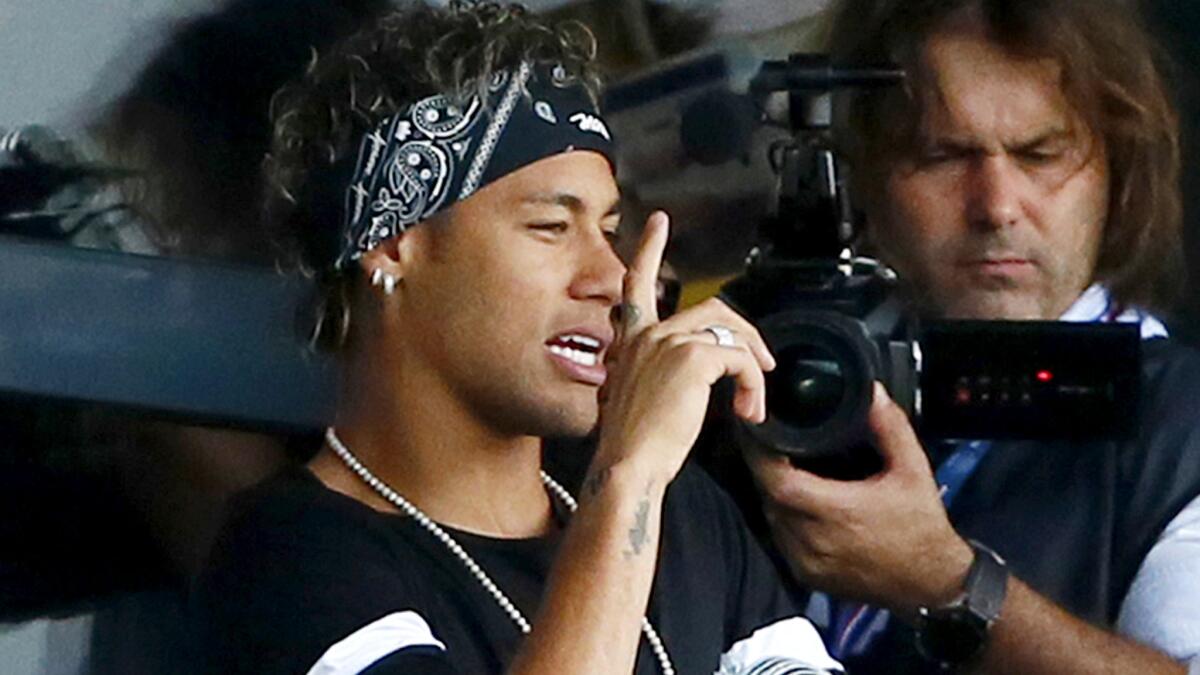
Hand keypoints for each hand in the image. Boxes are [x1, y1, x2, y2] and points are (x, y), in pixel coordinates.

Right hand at [594, 211, 775, 482]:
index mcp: (630, 341)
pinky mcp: (692, 357)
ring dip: (752, 365)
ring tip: (753, 400)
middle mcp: (646, 334)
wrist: (628, 465)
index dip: (649, 250)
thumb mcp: (640, 399)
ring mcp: (668, 341)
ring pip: (731, 335)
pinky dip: (753, 385)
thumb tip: (696, 378)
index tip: (660, 223)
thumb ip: (661, 376)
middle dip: (745, 334)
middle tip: (763, 364)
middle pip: (711, 310)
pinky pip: (740, 360)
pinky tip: (747, 411)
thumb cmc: (633, 446)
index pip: (637, 285)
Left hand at [746, 383, 972, 616]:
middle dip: (764, 466)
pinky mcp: (808, 575)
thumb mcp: (912, 470)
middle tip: (765, 440)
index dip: (759, 453)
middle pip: (768, 495)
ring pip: (771, 517)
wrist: (931, 582)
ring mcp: (807, 562)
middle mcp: (815, 540)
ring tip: (780, 464)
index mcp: (837, 512)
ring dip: (772, 491)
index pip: (778, 480)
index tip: (756, 430)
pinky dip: (783, 516)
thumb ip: (890, 428)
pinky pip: (781, 538)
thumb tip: (872, 393)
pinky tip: (795, 498)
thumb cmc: (922, 527)